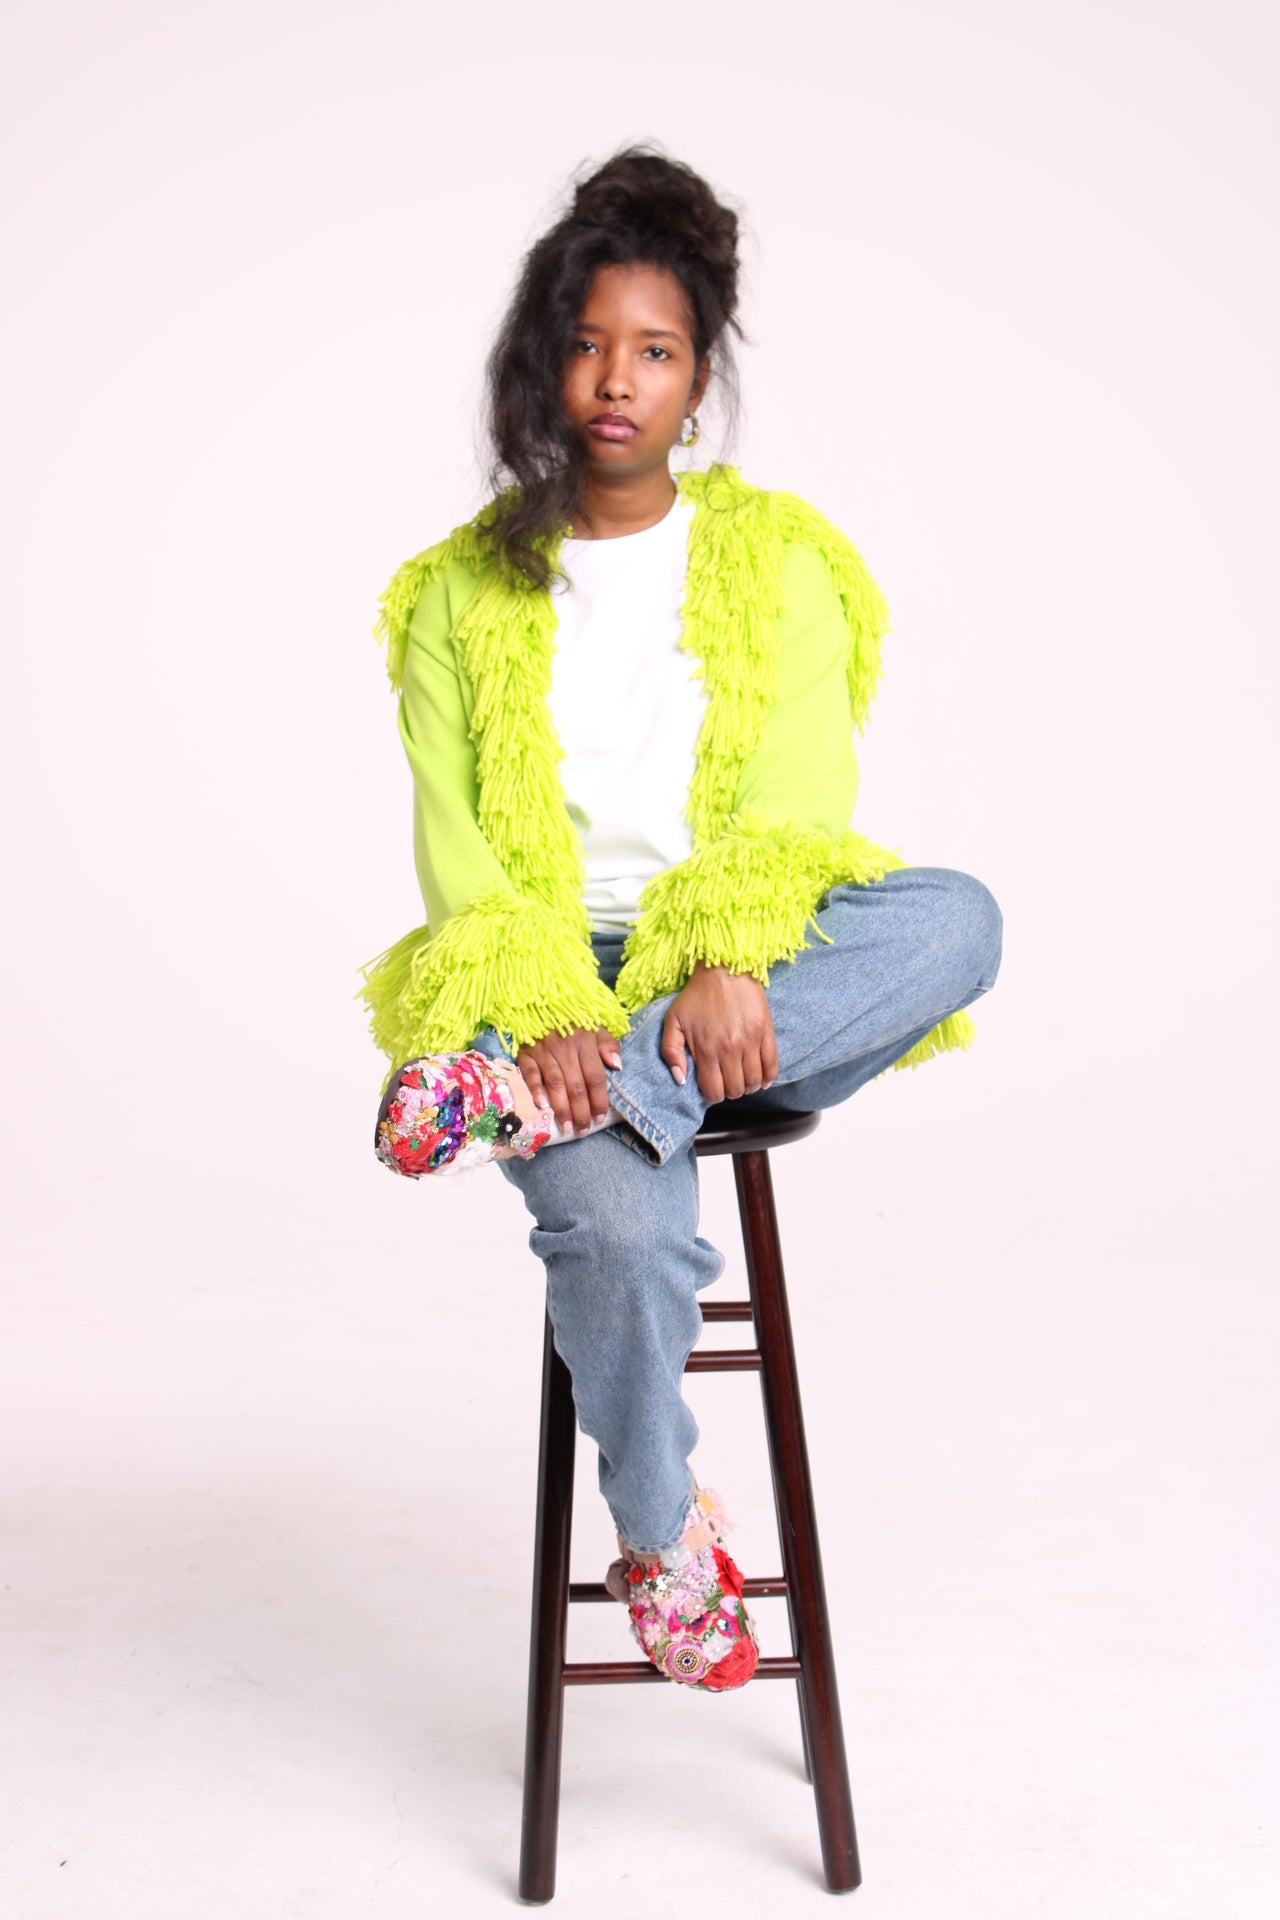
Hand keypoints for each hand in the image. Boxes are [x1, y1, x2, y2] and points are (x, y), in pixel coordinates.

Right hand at [516, 1026, 622, 1134]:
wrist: (539, 1000)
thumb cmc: (571, 1019)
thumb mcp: (595, 1025)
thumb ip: (608, 1044)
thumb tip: (617, 1065)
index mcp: (585, 1042)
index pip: (595, 1077)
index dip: (599, 1100)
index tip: (600, 1118)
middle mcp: (565, 1048)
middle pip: (576, 1086)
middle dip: (581, 1112)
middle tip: (582, 1130)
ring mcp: (544, 1050)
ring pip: (556, 1084)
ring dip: (562, 1108)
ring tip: (566, 1128)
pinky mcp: (526, 1052)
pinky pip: (531, 1073)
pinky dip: (536, 1089)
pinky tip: (542, 1106)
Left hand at [660, 960, 778, 1103]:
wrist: (724, 967)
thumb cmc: (697, 995)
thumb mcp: (673, 1021)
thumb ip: (670, 1052)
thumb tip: (680, 1079)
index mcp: (705, 1049)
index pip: (714, 1091)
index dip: (712, 1095)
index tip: (712, 1086)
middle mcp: (729, 1049)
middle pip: (735, 1090)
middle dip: (730, 1091)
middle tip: (726, 1081)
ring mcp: (750, 1041)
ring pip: (754, 1082)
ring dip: (748, 1086)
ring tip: (742, 1078)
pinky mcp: (766, 1032)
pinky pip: (772, 1065)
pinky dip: (768, 1078)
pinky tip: (761, 1078)